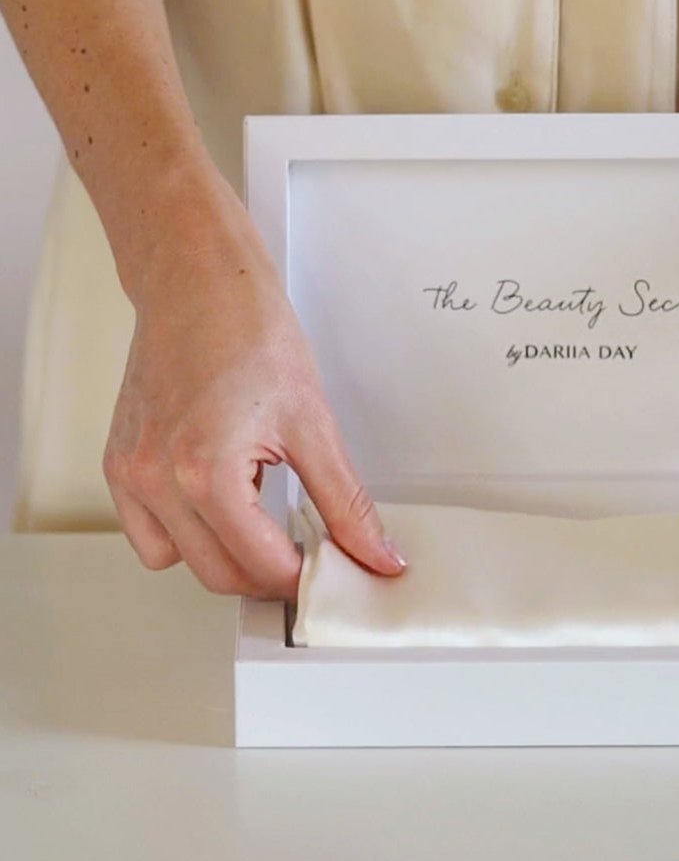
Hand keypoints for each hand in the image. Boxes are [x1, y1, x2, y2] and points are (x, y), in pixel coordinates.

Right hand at [103, 176, 405, 598]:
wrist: (198, 283)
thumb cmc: (248, 332)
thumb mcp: (314, 424)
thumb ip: (346, 502)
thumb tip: (375, 553)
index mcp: (205, 473)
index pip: (262, 566)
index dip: (306, 576)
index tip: (332, 569)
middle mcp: (157, 481)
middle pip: (221, 576)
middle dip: (270, 575)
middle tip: (308, 552)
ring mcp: (130, 475)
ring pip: (182, 563)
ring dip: (226, 558)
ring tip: (263, 521)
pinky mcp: (120, 464)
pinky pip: (148, 535)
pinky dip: (185, 536)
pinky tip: (219, 505)